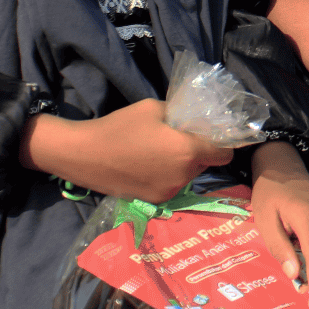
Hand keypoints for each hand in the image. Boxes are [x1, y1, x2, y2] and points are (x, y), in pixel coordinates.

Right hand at [20, 99, 232, 201]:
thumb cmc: (120, 127)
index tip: (211, 135)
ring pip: (188, 175)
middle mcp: (183, 176)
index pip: (224, 154)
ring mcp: (169, 191)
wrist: (84, 155)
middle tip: (178, 138)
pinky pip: (172, 185)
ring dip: (182, 164)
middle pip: (205, 164)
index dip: (222, 143)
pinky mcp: (154, 200)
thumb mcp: (153, 108)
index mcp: (187, 152)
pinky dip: (167, 175)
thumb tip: (193, 119)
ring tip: (158, 151)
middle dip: (198, 151)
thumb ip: (181, 114)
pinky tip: (147, 164)